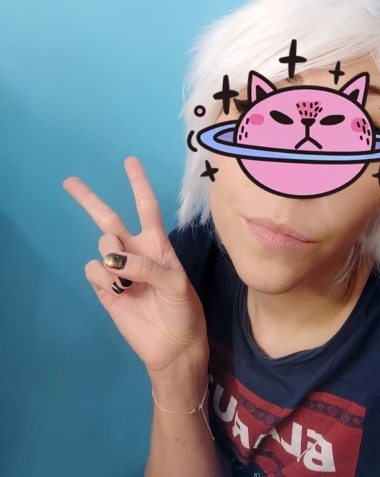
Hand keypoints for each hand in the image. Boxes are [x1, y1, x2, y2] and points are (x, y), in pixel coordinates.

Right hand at [63, 157, 208, 375]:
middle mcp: (135, 251)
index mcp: (157, 243)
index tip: (129, 161)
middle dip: (89, 200)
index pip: (146, 207)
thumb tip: (113, 258)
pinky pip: (93, 272)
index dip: (138, 183)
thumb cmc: (183, 309)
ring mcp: (118, 270)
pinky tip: (119, 292)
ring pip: (101, 246)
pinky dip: (104, 279)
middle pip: (108, 220)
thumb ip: (147, 266)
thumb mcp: (176, 284)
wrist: (173, 346)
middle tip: (69, 182)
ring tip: (129, 280)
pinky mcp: (105, 290)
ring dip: (111, 256)